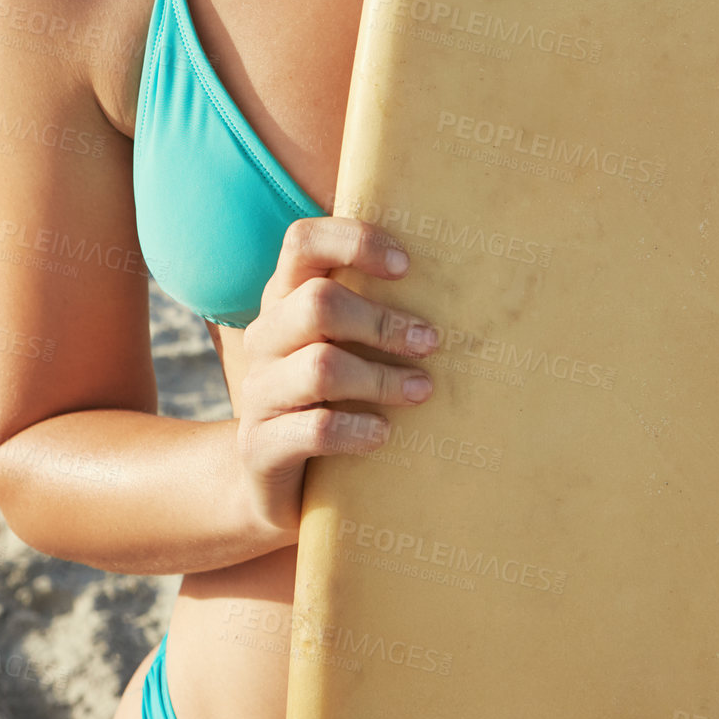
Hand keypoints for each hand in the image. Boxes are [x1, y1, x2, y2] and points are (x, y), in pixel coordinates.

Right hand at [233, 217, 437, 541]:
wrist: (271, 478)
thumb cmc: (328, 395)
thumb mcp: (341, 343)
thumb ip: (372, 308)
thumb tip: (461, 282)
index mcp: (284, 297)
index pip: (302, 241)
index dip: (354, 242)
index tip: (406, 266)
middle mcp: (265, 337)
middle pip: (317, 303)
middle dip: (383, 322)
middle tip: (430, 342)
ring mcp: (258, 392)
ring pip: (321, 368)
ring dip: (382, 379)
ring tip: (422, 390)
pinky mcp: (260, 446)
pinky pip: (316, 429)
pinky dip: (358, 430)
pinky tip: (384, 434)